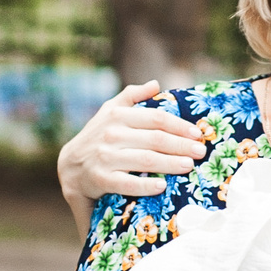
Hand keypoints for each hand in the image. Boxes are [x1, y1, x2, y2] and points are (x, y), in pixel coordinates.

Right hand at [56, 82, 207, 213]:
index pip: (155, 118)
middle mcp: (112, 135)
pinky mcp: (100, 179)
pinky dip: (144, 185)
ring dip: (169, 163)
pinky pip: (126, 183)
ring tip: (189, 166)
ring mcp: (106, 157)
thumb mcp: (110, 111)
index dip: (179, 125)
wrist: (69, 166)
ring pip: (144, 160)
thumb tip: (155, 83)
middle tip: (201, 151)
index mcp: (118, 116)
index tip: (197, 133)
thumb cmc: (97, 136)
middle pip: (155, 139)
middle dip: (181, 145)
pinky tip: (162, 186)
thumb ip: (132, 96)